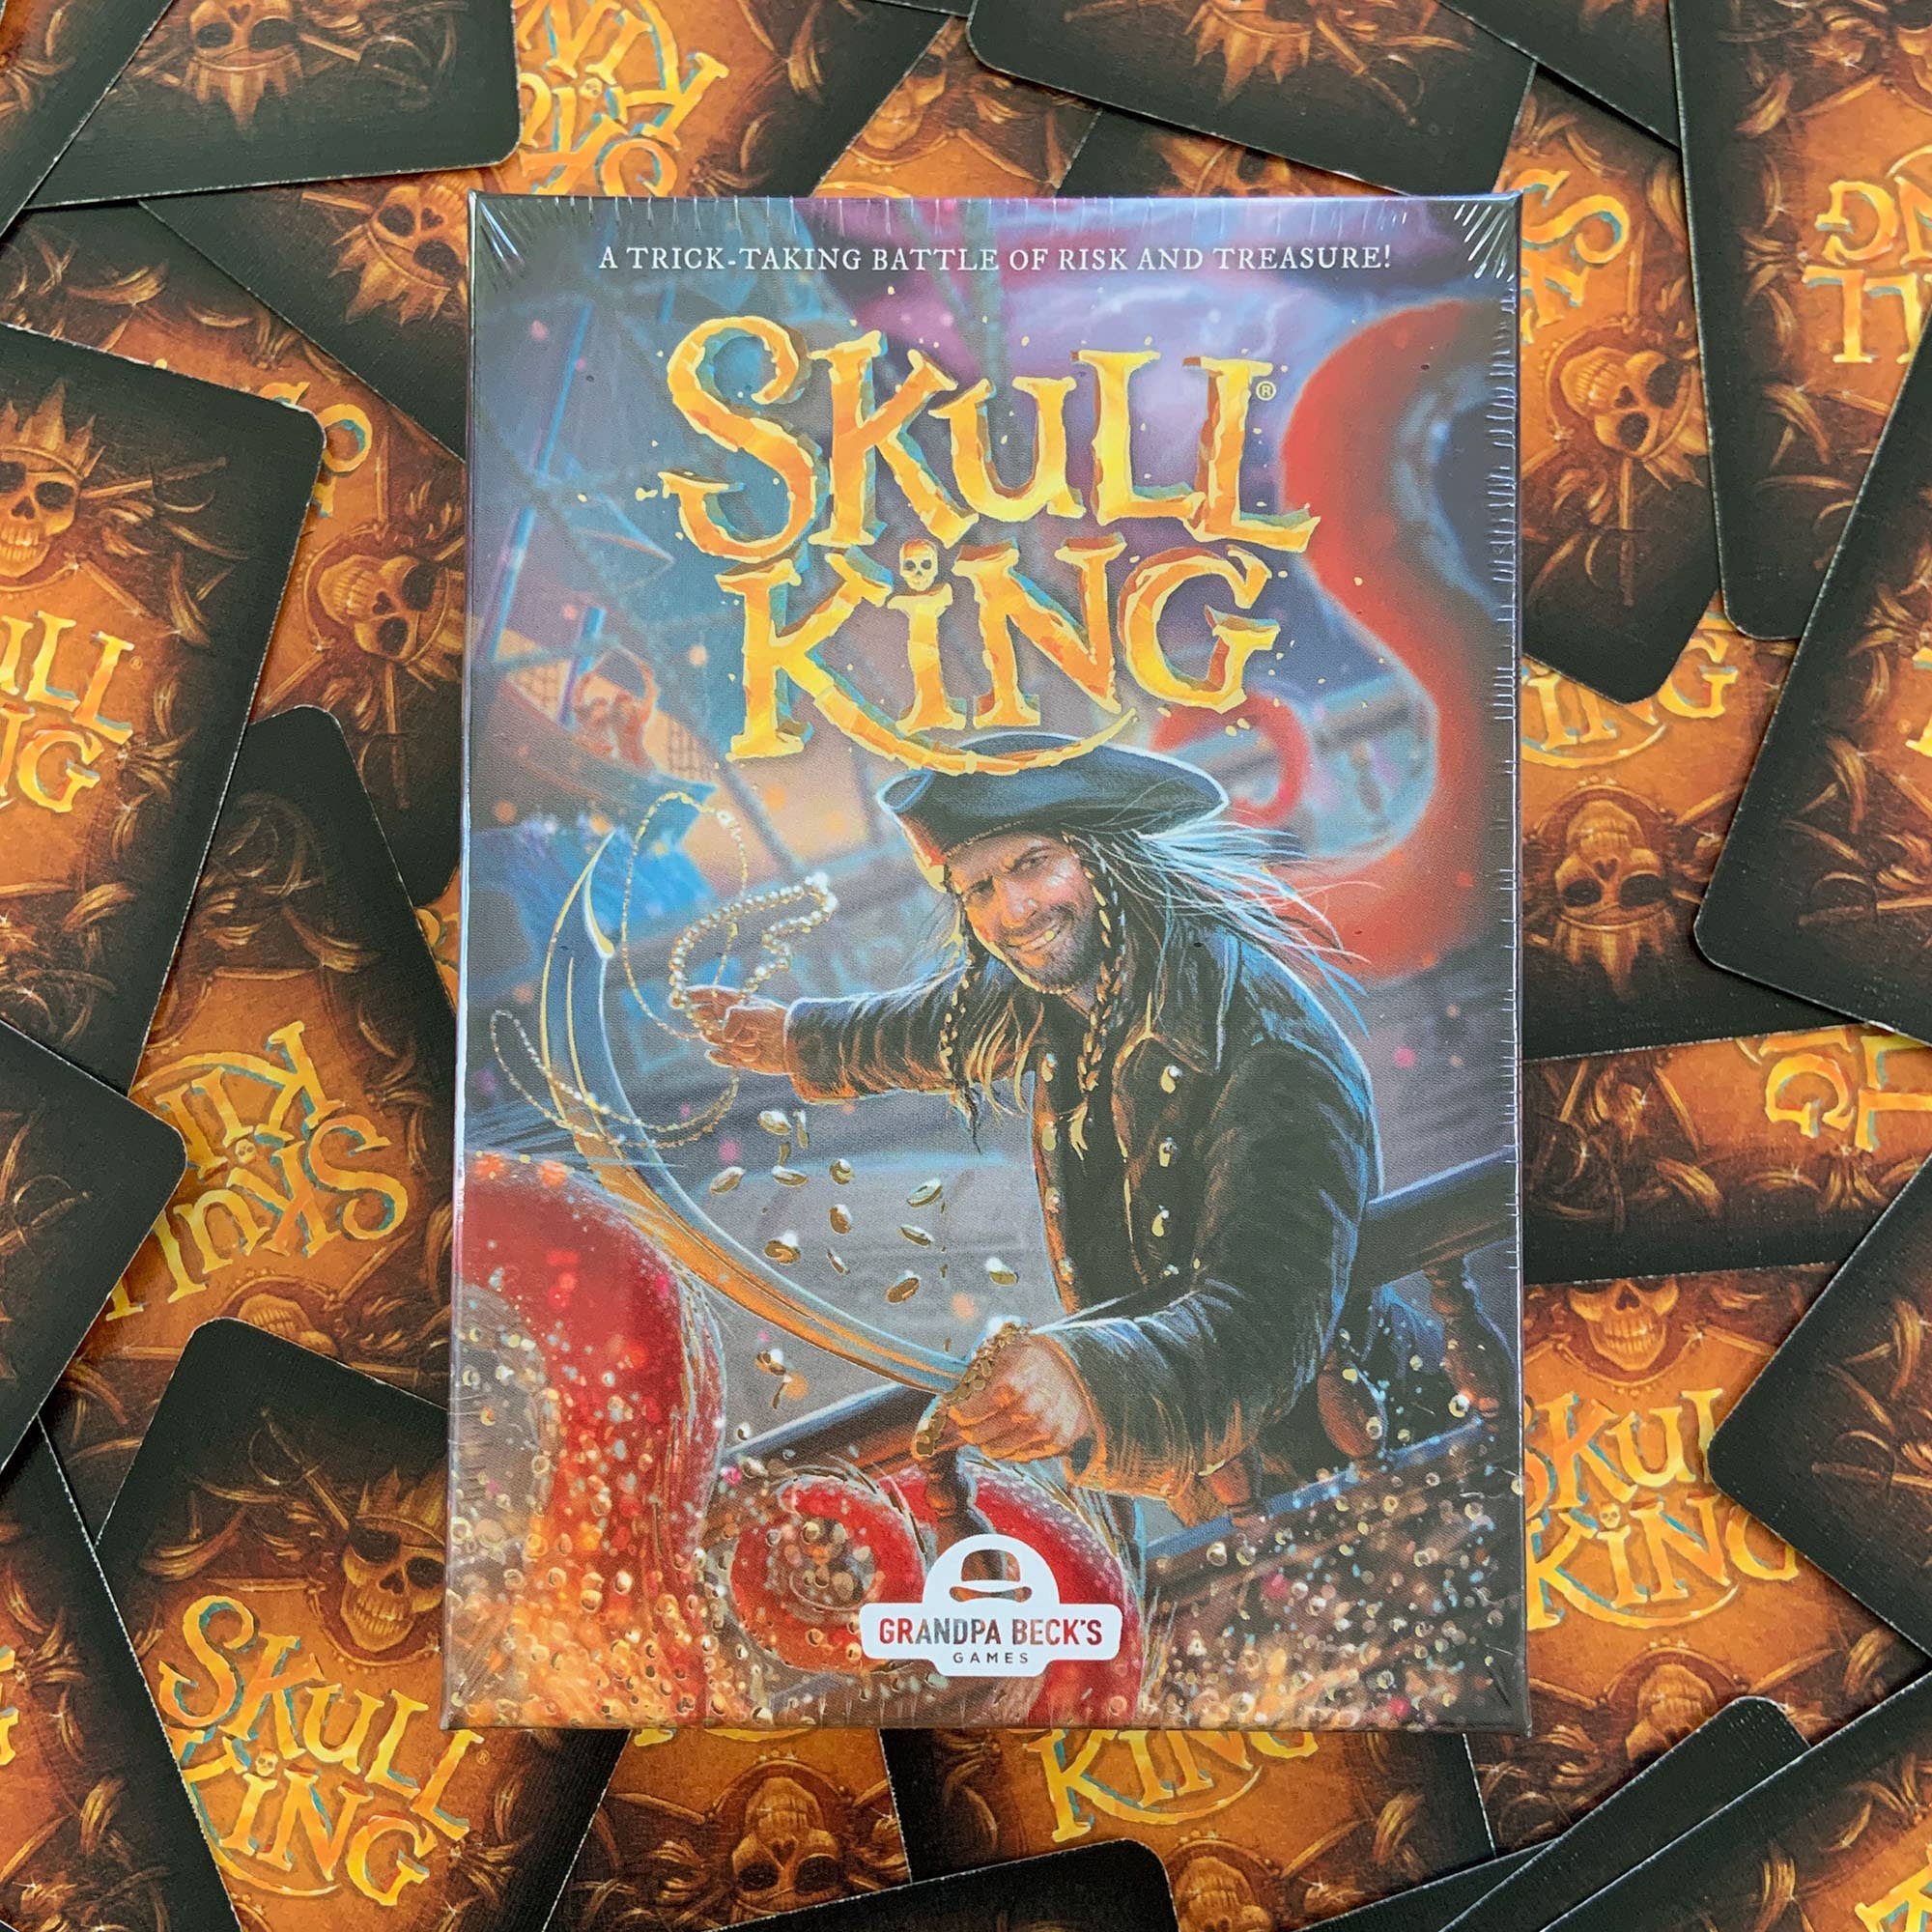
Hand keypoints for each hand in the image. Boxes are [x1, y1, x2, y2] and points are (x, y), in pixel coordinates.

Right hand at [682, 988, 789, 1074]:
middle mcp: (732, 1019)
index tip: (677, 998)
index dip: (693, 995)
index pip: (710, 995)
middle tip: (719, 1028)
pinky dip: (723, 1058)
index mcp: (737, 1002)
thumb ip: (735, 1016)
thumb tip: (722, 1033)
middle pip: (705, 1018)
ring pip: (712, 1039)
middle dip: (707, 1023)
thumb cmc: (779, 1023)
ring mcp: (734, 1038)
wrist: (795, 1046)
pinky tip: (734, 1056)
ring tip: (753, 1043)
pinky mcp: (737, 1056)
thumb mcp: (758, 1012)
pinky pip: (719, 1057)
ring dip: (729, 1043)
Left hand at [947, 1337, 1096, 1462]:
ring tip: (990, 1427)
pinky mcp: (1058, 1443)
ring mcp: (1044, 1430)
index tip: (955, 1412)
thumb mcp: (1005, 1355)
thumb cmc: (1034, 1360)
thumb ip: (978, 1376)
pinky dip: (1012, 1447)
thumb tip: (951, 1395)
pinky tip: (1013, 1432)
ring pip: (997, 1450)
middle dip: (969, 1429)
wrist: (1077, 1366)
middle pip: (980, 1435)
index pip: (970, 1413)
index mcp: (1011, 1384)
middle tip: (966, 1423)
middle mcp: (1028, 1411)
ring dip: (989, 1440)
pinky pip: (1021, 1456)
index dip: (959, 1414)